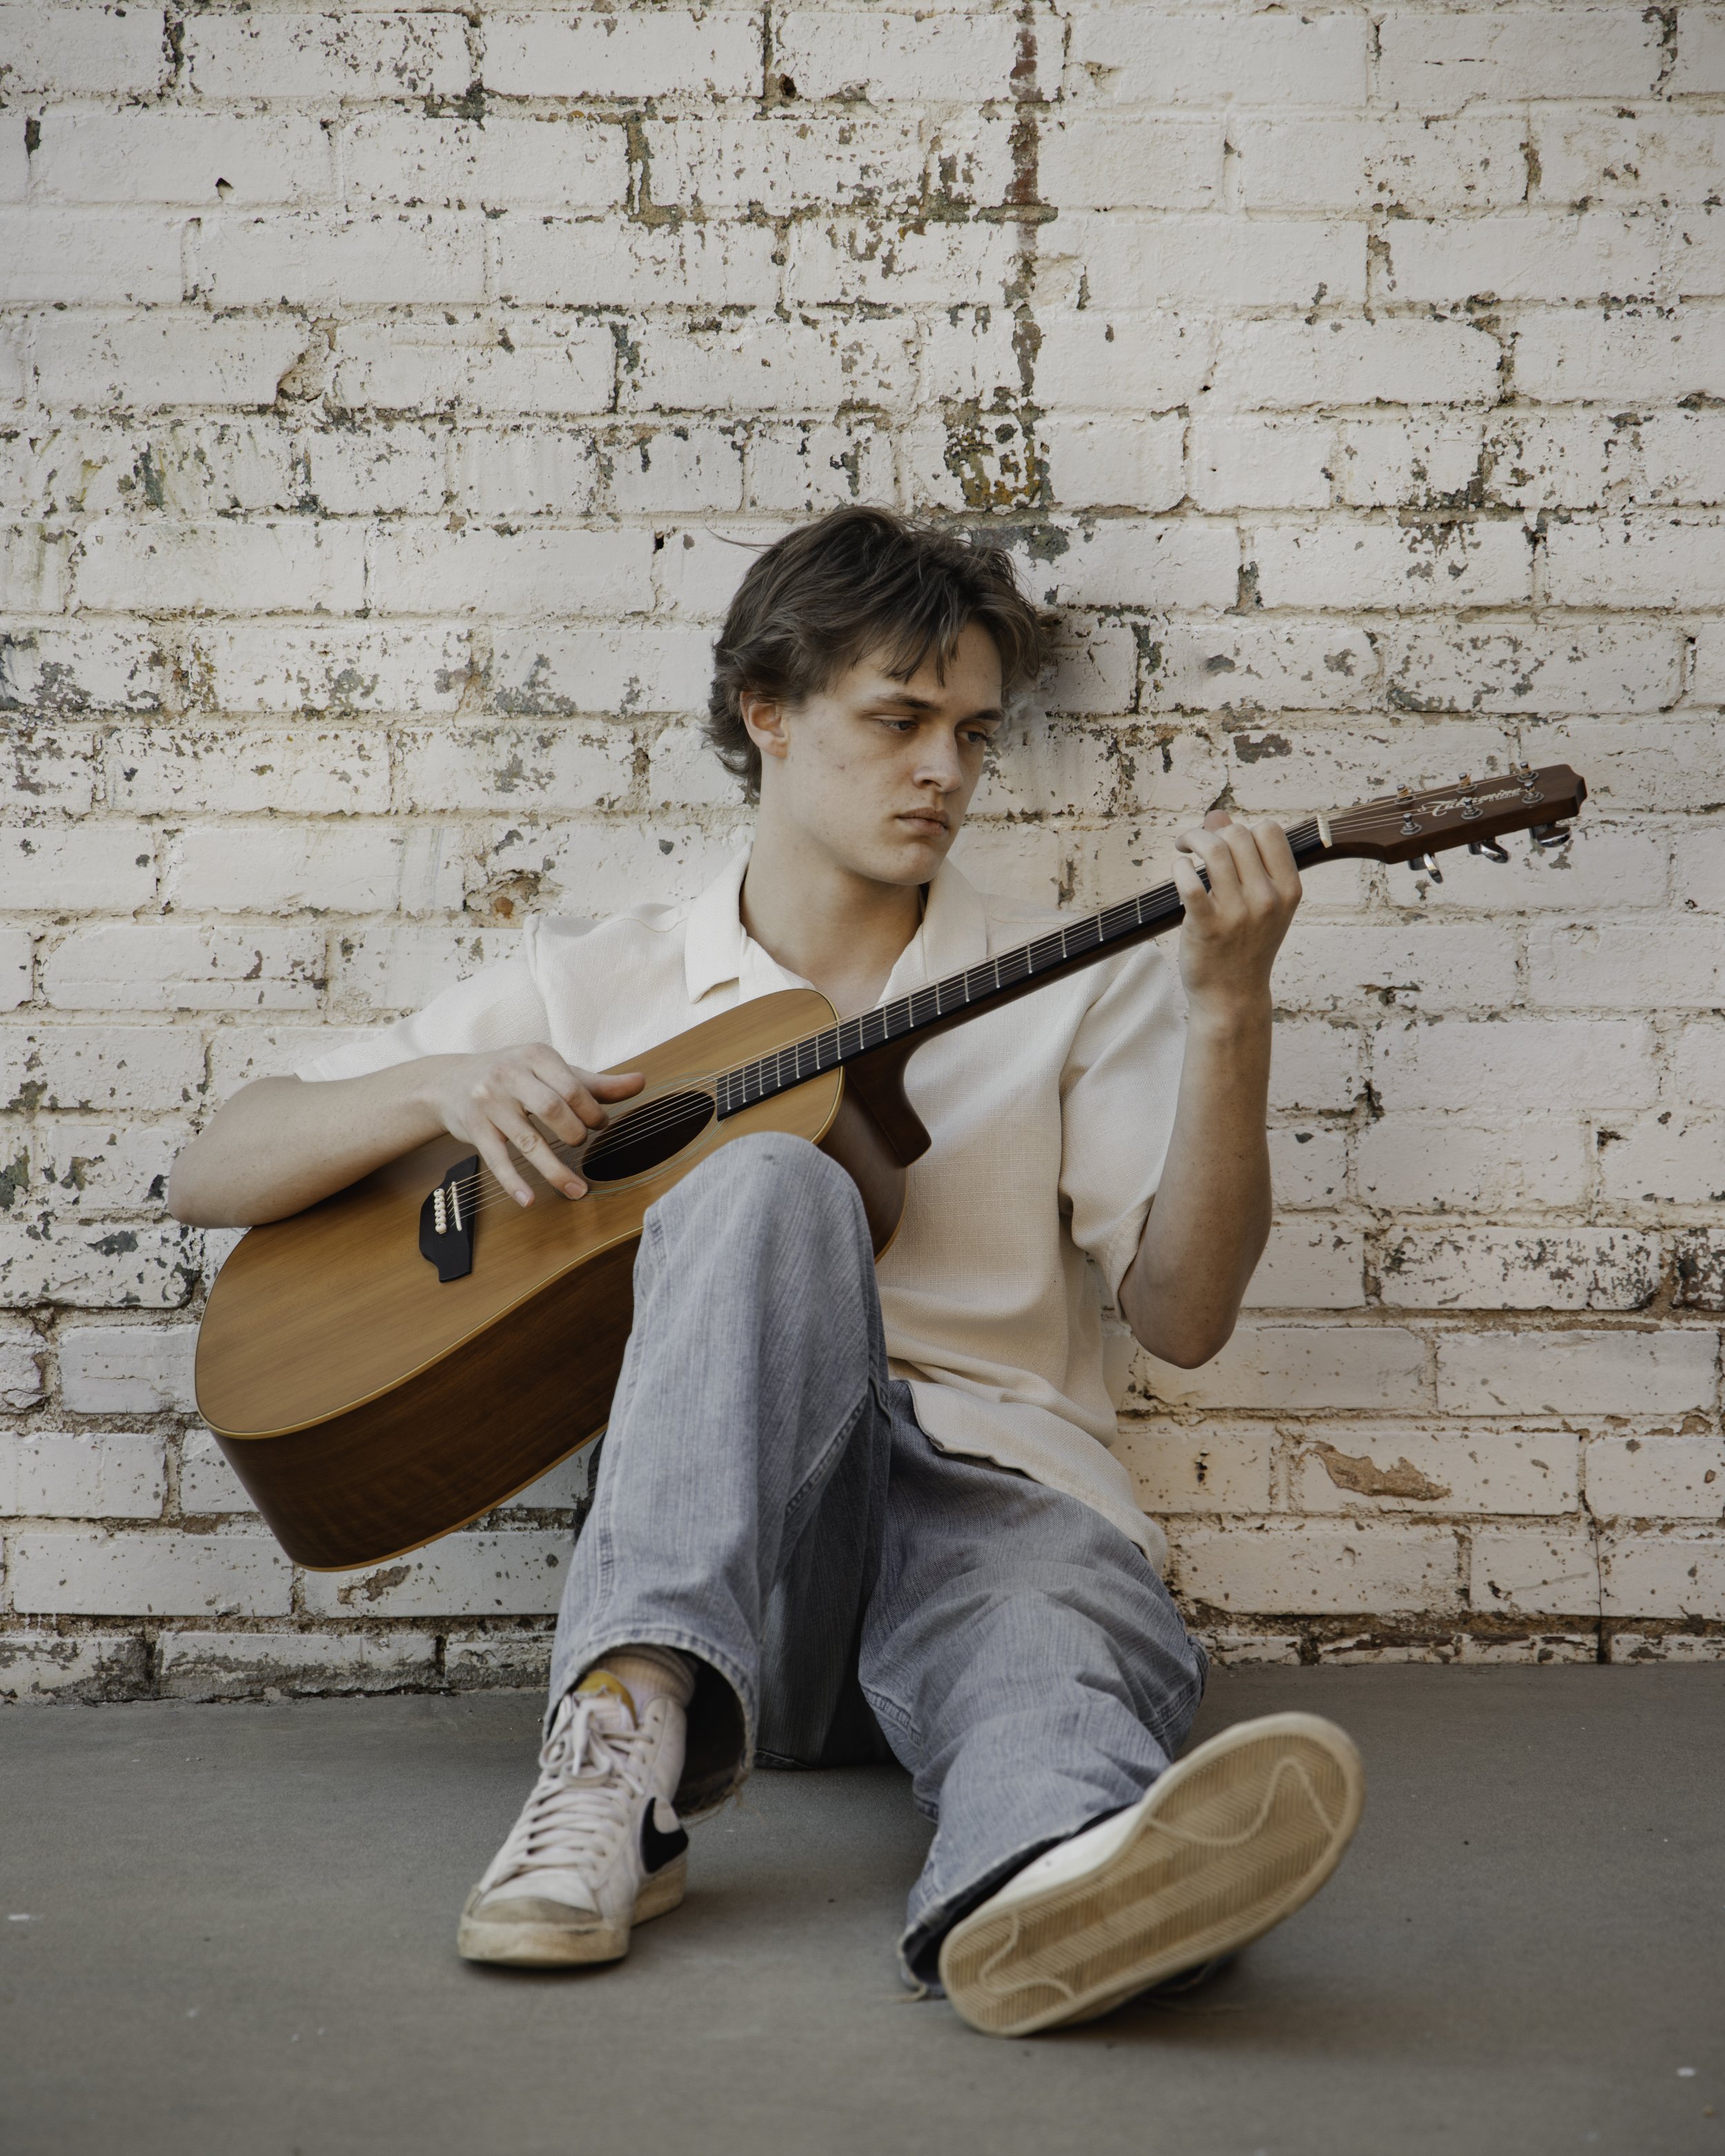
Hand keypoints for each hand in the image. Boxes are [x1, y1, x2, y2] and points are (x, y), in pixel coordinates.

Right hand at [425, 1045, 644, 1206]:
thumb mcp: (551, 1071)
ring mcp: (489, 1104)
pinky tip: (530, 1200)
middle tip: (583, 1142)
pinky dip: (514, 1182)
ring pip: (528, 1141)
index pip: (573, 1088)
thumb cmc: (513, 1075)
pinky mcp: (474, 1130)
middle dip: (576, 1133)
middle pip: (553, 1110)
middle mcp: (510, 1076)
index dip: (593, 1112)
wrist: (449, 1081)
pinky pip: (498, 1160)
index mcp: (536, 1056)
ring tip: (579, 1191)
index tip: (600, 1125)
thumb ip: (595, 1083)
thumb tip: (641, 1082)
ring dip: (556, 1171)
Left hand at [1171, 812, 1300, 1017]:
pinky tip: (1179, 869)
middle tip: (1197, 845)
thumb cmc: (1244, 946)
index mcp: (1289, 890)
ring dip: (1192, 839)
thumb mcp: (1259, 903)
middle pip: (1239, 834)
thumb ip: (1244, 858)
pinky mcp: (1207, 926)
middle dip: (1213, 832)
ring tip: (1183, 849)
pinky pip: (1189, 881)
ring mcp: (1238, 914)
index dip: (1244, 829)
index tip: (1226, 841)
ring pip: (1214, 849)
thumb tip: (1217, 815)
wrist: (1232, 996)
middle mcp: (1268, 899)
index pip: (1270, 831)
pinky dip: (1179, 867)